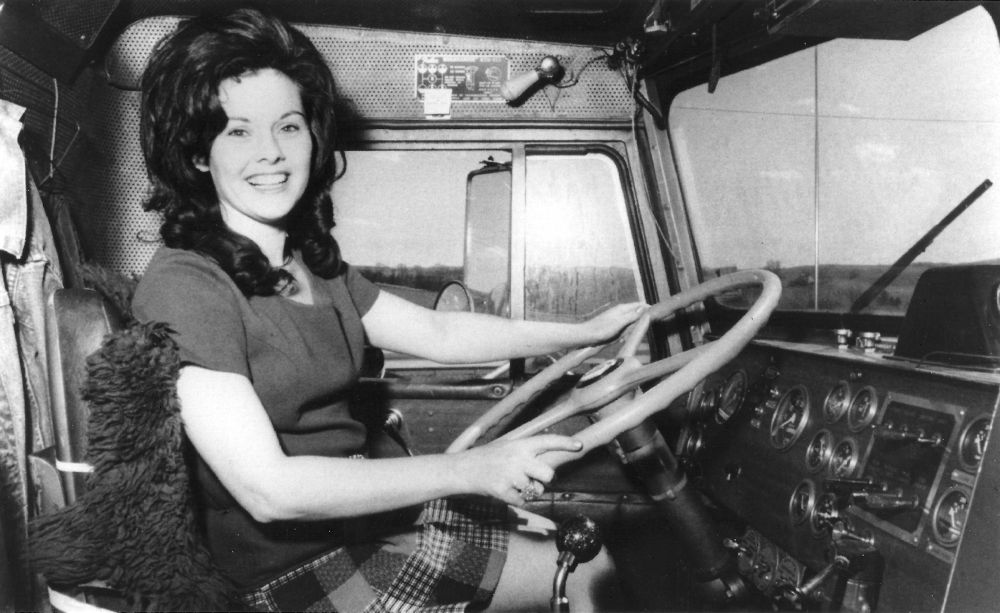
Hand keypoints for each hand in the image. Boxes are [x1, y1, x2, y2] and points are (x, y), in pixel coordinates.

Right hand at [456, 435, 582, 505]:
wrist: (462, 469)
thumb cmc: (487, 457)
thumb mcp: (506, 446)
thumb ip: (527, 452)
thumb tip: (548, 463)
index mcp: (519, 444)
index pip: (547, 441)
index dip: (565, 443)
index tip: (579, 445)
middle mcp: (517, 458)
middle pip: (548, 474)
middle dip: (544, 480)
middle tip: (533, 478)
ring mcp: (510, 475)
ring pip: (535, 490)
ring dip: (529, 491)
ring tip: (514, 483)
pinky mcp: (503, 490)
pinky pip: (522, 501)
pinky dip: (517, 499)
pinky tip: (506, 491)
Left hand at [581, 302, 647, 344]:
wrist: (586, 336)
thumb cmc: (601, 329)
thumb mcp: (619, 323)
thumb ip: (632, 316)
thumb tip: (644, 309)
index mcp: (622, 308)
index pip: (640, 305)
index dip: (649, 308)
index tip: (657, 315)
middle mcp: (620, 312)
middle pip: (637, 313)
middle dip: (641, 320)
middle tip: (644, 327)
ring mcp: (617, 319)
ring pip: (631, 322)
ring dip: (633, 328)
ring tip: (631, 334)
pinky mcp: (613, 326)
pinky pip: (624, 328)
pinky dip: (626, 333)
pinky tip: (623, 338)